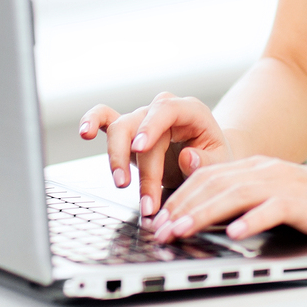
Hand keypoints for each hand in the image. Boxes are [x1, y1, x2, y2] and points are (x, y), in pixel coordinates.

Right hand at [78, 93, 235, 217]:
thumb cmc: (214, 157)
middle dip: (138, 164)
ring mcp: (143, 118)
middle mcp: (163, 110)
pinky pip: (105, 118)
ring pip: (120, 128)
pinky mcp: (129, 130)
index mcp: (190, 111)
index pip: (167, 110)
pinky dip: (92, 122)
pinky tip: (85, 132)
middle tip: (141, 195)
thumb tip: (186, 157)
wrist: (208, 157)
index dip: (150, 127)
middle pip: (139, 126)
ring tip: (121, 183)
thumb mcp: (221, 161)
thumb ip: (206, 161)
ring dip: (116, 157)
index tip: (140, 149)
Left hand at [147, 156, 306, 243]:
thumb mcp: (276, 195)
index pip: (208, 177)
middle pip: (214, 184)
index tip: (158, 218)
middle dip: (181, 207)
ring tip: (181, 231)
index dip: (180, 196)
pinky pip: (272, 209)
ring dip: (204, 214)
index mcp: (257, 167)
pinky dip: (252, 220)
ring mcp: (283, 184)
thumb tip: (209, 212)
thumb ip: (245, 198)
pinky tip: (235, 233)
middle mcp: (266, 170)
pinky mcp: (302, 201)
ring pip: (234, 195)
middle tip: (158, 230)